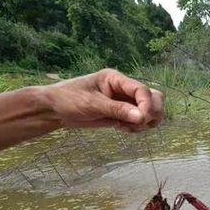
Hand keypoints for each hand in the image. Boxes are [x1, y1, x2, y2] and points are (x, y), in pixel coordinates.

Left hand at [44, 69, 164, 132]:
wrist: (55, 110)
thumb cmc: (68, 99)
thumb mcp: (92, 104)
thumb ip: (118, 110)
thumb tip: (142, 117)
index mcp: (117, 79)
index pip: (142, 90)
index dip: (147, 104)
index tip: (143, 119)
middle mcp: (125, 89)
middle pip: (155, 98)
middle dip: (152, 113)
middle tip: (138, 125)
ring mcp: (126, 102)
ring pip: (151, 110)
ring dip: (147, 122)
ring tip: (128, 128)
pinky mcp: (124, 114)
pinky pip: (141, 121)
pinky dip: (138, 128)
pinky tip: (123, 129)